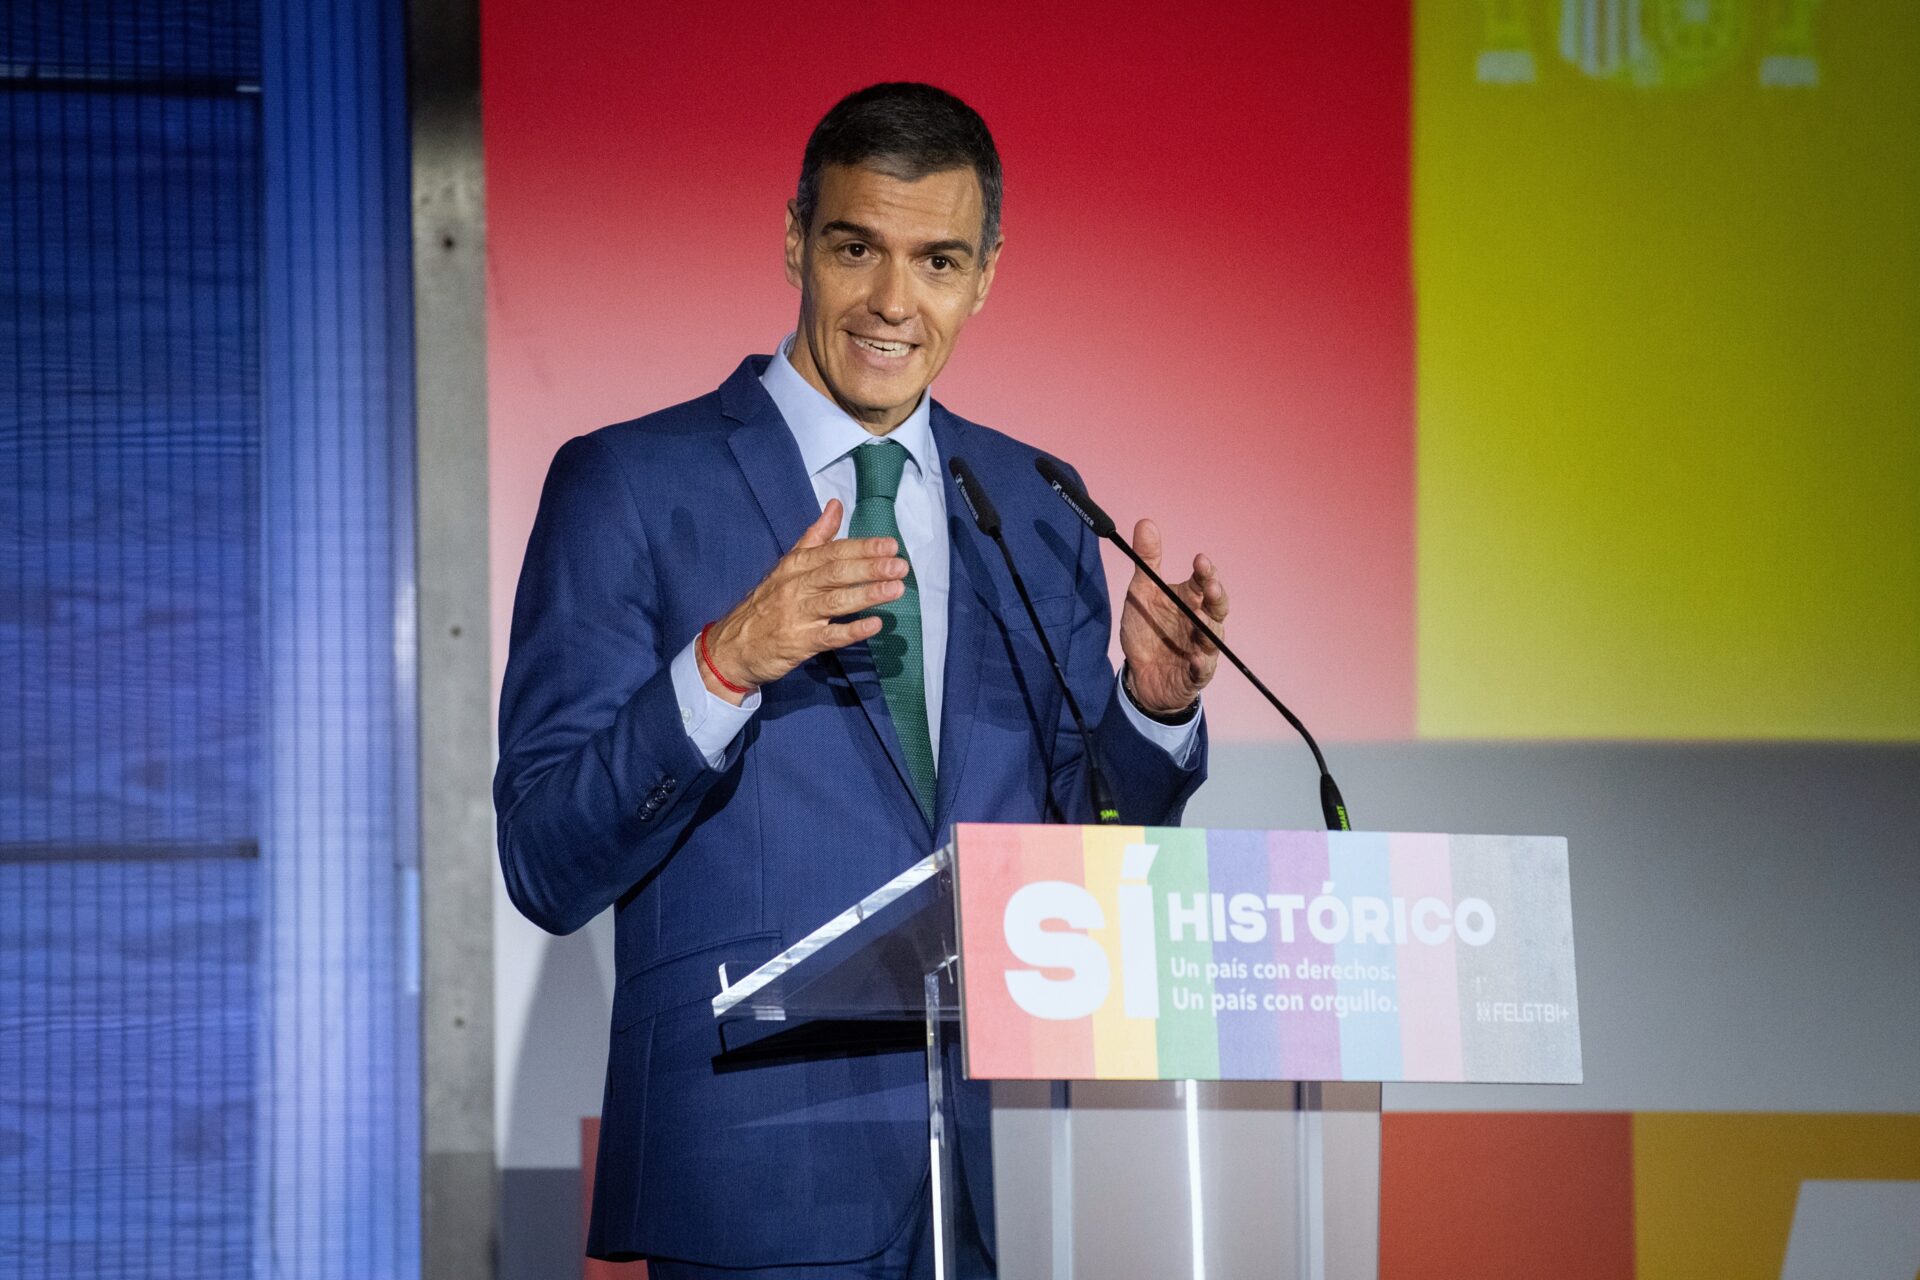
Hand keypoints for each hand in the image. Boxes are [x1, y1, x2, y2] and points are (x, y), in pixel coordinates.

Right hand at [700, 499, 908, 703]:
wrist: (732, 647)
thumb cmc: (766, 605)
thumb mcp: (787, 566)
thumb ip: (815, 537)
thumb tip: (835, 505)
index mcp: (795, 566)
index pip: (832, 552)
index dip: (862, 547)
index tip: (890, 545)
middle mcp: (795, 587)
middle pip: (835, 573)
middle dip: (869, 567)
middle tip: (899, 565)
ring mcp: (796, 615)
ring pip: (834, 601)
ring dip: (866, 594)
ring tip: (896, 589)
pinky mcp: (798, 643)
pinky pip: (828, 636)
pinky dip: (851, 630)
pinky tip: (874, 624)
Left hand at [1117, 518, 1227, 715]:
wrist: (1140, 675)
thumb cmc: (1147, 630)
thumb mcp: (1142, 592)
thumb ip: (1147, 560)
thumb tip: (1146, 522)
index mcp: (1191, 600)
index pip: (1205, 583)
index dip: (1205, 572)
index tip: (1199, 560)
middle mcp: (1201, 623)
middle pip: (1217, 608)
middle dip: (1216, 596)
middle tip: (1211, 586)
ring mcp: (1201, 649)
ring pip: (1212, 638)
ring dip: (1208, 629)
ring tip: (1200, 619)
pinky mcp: (1194, 675)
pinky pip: (1201, 671)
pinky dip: (1200, 665)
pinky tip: (1195, 659)